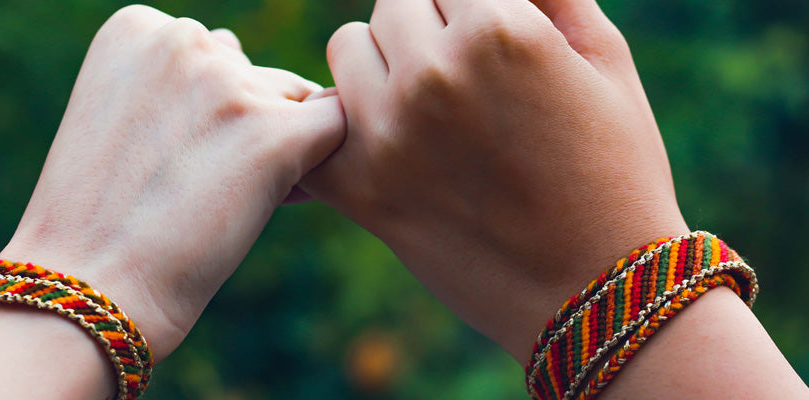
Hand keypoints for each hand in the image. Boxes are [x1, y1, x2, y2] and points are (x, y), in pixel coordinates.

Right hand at [0, 5, 344, 359]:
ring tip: (229, 202)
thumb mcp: (123, 118)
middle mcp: (183, 38)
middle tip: (207, 188)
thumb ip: (184, 86)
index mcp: (138, 27)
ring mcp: (230, 83)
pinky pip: (335, 126)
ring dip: (282, 147)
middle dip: (253, 126)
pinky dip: (318, 163)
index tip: (181, 158)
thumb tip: (265, 82)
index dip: (219, 110)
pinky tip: (280, 197)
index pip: (220, 53)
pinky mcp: (273, 133)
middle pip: (259, 76)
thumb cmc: (100, 218)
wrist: (88, 286)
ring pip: (296, 102)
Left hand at [302, 0, 687, 359]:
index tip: (482, 39)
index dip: (468, 6)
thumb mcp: (607, 61)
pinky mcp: (358, 187)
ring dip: (381, 64)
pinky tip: (381, 142)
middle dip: (425, 27)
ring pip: (348, 49)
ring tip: (425, 106)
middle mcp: (432, 74)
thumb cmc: (614, 170)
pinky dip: (341, 125)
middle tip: (460, 74)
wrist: (593, 288)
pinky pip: (316, 123)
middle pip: (393, 4)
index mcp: (497, 31)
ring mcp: (386, 133)